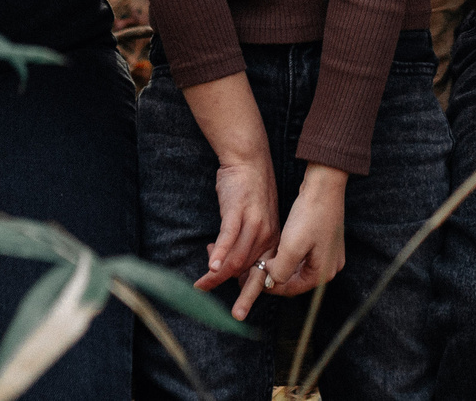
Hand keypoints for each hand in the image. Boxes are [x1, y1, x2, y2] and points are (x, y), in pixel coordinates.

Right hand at [199, 156, 282, 321]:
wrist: (248, 160)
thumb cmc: (247, 192)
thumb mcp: (252, 221)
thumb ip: (242, 244)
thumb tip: (223, 267)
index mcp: (273, 240)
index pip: (263, 271)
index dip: (248, 287)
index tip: (238, 302)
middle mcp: (267, 235)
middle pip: (254, 270)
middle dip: (245, 296)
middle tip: (237, 315)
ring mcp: (253, 223)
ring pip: (237, 258)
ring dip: (218, 276)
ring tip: (202, 287)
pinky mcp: (238, 212)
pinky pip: (229, 238)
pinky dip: (220, 254)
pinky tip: (211, 267)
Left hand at [258, 164, 349, 300]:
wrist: (325, 184)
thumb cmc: (310, 214)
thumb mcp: (291, 247)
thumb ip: (280, 271)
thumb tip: (271, 279)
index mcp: (323, 273)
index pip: (291, 289)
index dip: (270, 285)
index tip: (253, 277)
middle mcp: (329, 266)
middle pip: (296, 279)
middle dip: (276, 275)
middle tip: (256, 269)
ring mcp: (328, 253)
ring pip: (298, 266)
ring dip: (282, 264)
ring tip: (264, 259)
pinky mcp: (324, 240)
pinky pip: (304, 254)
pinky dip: (290, 254)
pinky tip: (279, 247)